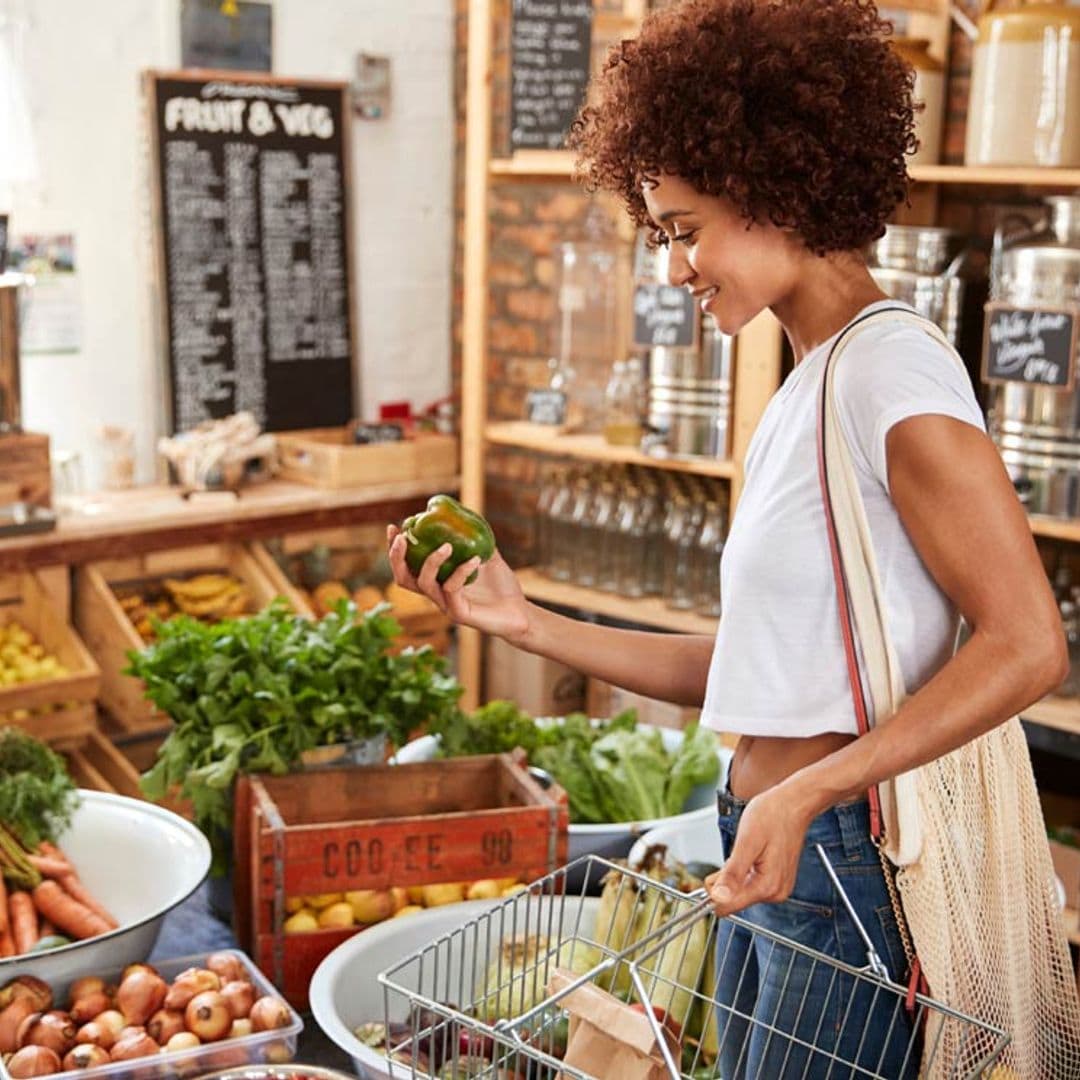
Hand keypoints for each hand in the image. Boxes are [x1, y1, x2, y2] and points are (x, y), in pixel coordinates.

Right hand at [387, 524, 531, 643]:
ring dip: (431, 561)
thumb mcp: (488, 557)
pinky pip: (452, 589)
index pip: (407, 567)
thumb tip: (467, 515)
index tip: (394, 527)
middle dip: (397, 557)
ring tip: (446, 545)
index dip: (395, 549)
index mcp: (437, 582)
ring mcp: (446, 605)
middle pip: (403, 579)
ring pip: (424, 584)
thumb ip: (476, 540)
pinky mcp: (459, 613)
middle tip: (403, 537)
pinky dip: (461, 571)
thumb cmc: (503, 587)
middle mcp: (437, 595)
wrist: (521, 612)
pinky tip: (474, 559)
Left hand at [704, 785, 815, 915]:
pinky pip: (751, 883)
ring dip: (736, 872)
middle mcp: (775, 892)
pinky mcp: (778, 881)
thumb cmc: (772, 816)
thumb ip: (732, 873)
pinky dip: (746, 869)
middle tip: (735, 853)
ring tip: (748, 849)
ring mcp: (778, 887)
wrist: (793, 804)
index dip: (713, 891)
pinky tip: (754, 852)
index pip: (727, 906)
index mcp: (766, 886)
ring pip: (741, 890)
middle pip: (734, 899)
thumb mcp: (746, 842)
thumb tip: (717, 898)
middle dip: (726, 878)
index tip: (712, 872)